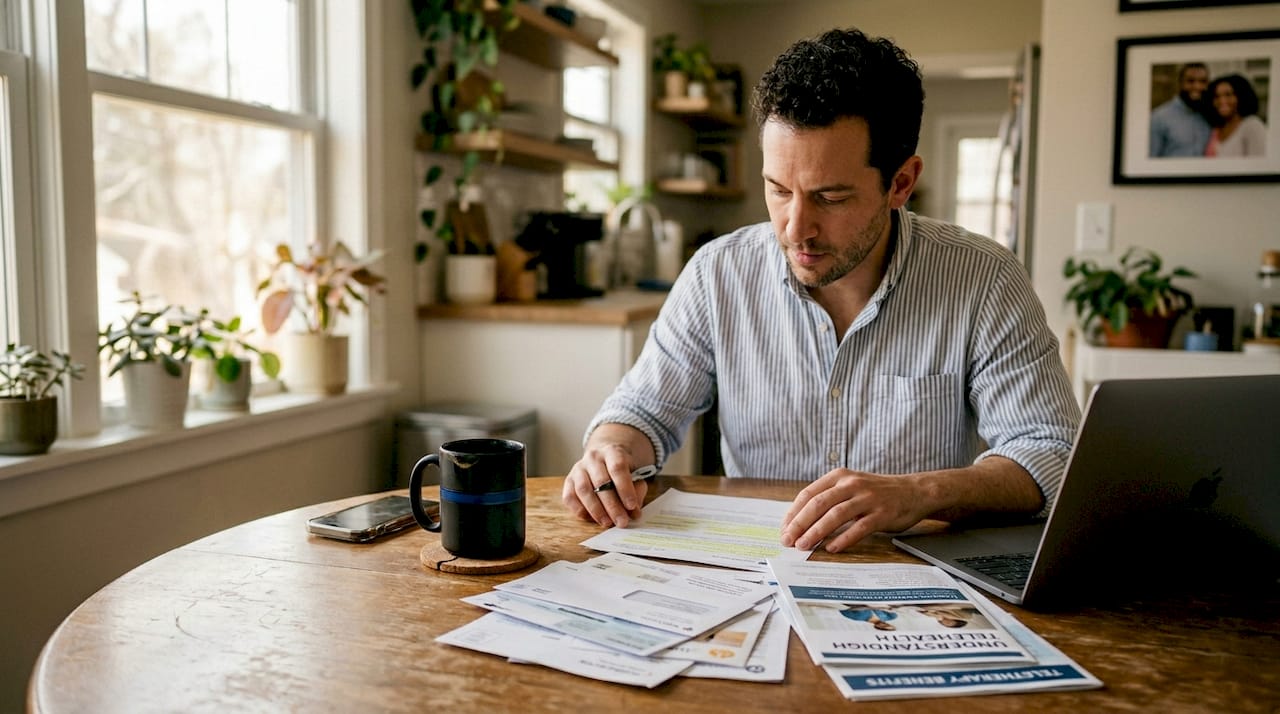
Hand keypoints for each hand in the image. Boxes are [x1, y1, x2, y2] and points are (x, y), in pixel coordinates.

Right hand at [562, 442, 648, 528]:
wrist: (604, 458)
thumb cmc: (621, 471)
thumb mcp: (636, 475)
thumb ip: (637, 491)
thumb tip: (634, 512)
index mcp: (612, 451)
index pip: (618, 468)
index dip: (625, 488)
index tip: (632, 506)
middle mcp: (593, 457)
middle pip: (601, 481)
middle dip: (612, 505)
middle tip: (621, 522)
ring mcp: (578, 468)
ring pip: (584, 490)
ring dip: (596, 510)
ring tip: (607, 522)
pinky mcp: (569, 480)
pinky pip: (569, 497)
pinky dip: (579, 510)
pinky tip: (591, 518)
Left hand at [780, 469, 932, 551]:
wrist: (914, 491)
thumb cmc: (876, 493)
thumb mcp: (850, 487)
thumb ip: (828, 499)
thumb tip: (800, 523)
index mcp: (839, 477)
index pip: (808, 494)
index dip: (793, 513)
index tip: (784, 530)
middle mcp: (851, 484)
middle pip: (818, 504)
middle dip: (799, 524)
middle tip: (788, 541)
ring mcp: (868, 498)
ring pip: (835, 515)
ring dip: (816, 532)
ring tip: (803, 546)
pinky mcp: (882, 513)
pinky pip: (859, 528)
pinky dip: (844, 539)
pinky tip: (832, 549)